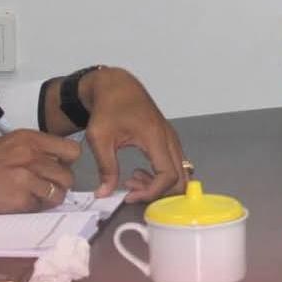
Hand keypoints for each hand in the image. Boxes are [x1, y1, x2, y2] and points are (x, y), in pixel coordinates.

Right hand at [0, 129, 80, 214]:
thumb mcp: (7, 145)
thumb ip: (34, 151)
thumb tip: (59, 164)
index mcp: (29, 138)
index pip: (71, 150)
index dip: (67, 163)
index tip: (57, 169)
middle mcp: (30, 155)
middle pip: (68, 175)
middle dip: (58, 185)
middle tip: (43, 188)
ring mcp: (25, 177)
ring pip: (58, 193)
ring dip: (48, 199)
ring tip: (30, 197)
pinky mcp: (18, 199)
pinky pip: (39, 207)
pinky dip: (31, 208)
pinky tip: (15, 203)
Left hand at [77, 68, 189, 202]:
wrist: (116, 86)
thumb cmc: (108, 107)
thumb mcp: (100, 138)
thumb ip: (106, 167)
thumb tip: (105, 193)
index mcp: (155, 137)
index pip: (168, 176)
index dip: (151, 192)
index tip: (129, 195)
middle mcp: (169, 139)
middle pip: (181, 178)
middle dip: (158, 192)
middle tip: (131, 190)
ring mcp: (171, 139)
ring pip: (179, 173)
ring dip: (158, 185)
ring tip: (131, 181)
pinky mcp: (168, 140)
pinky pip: (174, 165)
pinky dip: (160, 176)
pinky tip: (138, 173)